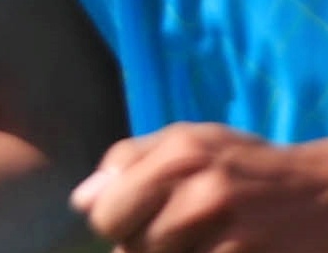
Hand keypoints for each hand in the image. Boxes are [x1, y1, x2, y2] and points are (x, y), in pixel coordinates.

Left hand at [72, 124, 327, 250]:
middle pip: (131, 248)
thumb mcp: (188, 142)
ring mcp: (232, 239)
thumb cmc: (245, 166)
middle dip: (141, 246)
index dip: (113, 222)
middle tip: (172, 233)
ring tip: (198, 242)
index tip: (134, 218)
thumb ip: (127, 162)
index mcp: (179, 155)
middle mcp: (203, 195)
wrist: (324, 194)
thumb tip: (80, 200)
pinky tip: (219, 250)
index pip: (105, 214)